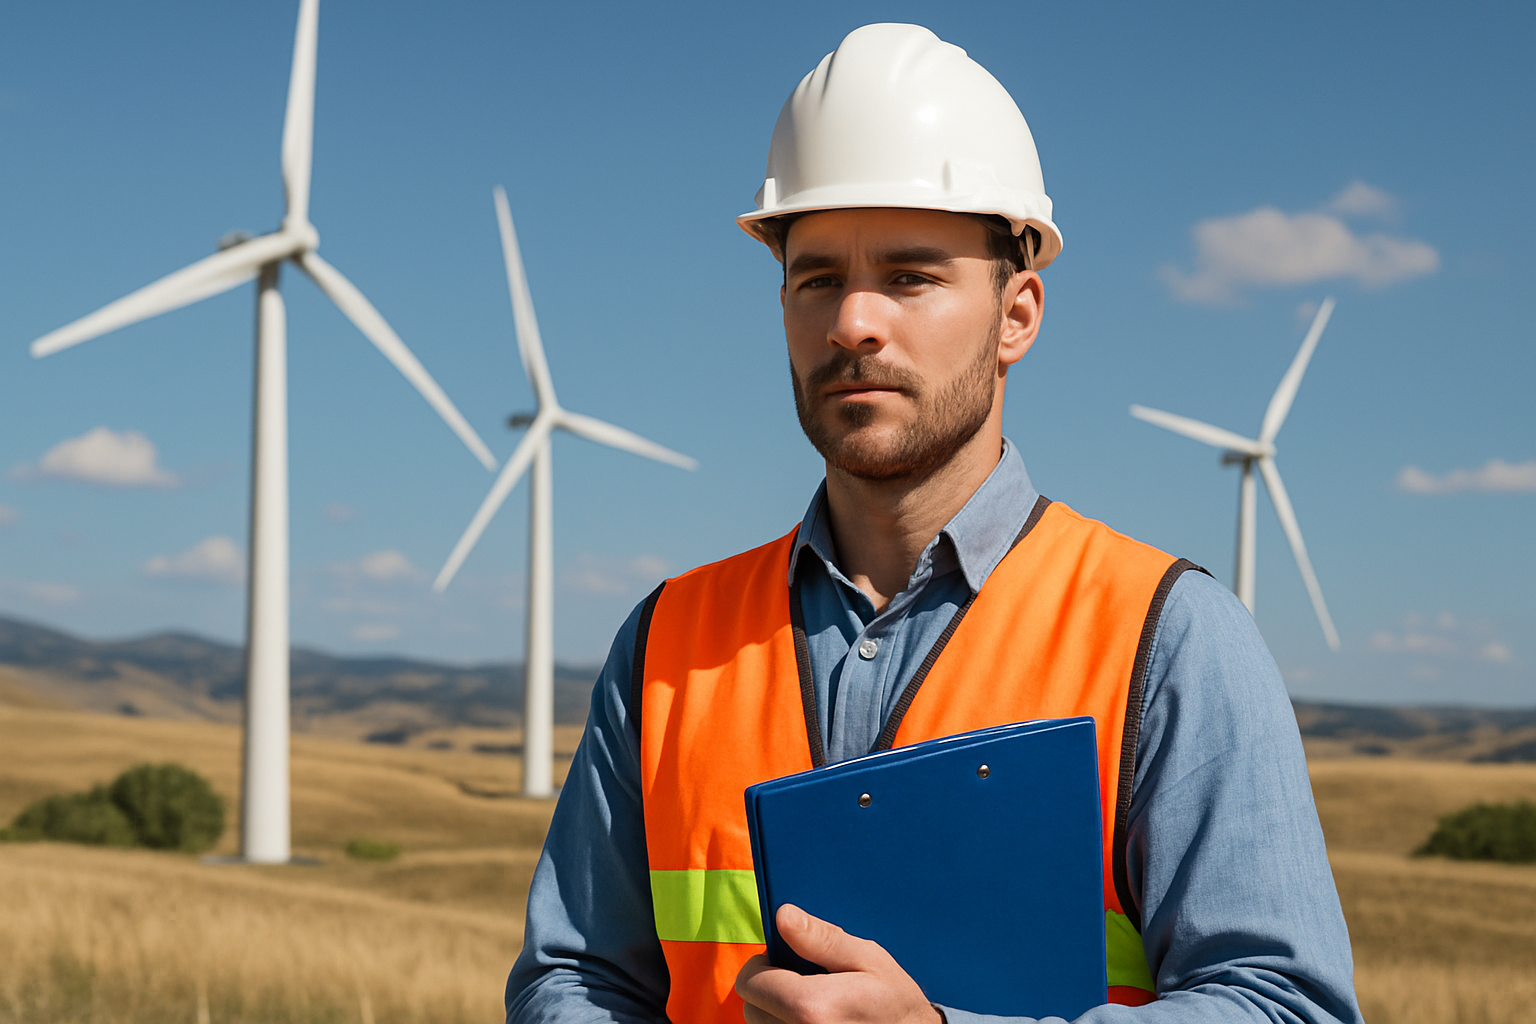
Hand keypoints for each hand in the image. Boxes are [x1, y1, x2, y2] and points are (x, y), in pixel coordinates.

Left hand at [735, 904, 941, 1023]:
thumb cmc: (894, 1000)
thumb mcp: (866, 959)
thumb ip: (821, 939)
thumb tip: (783, 916)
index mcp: (812, 1008)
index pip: (750, 984)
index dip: (760, 966)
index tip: (781, 960)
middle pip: (751, 1009)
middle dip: (767, 989)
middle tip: (800, 982)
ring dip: (774, 1012)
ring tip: (811, 1004)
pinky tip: (814, 1019)